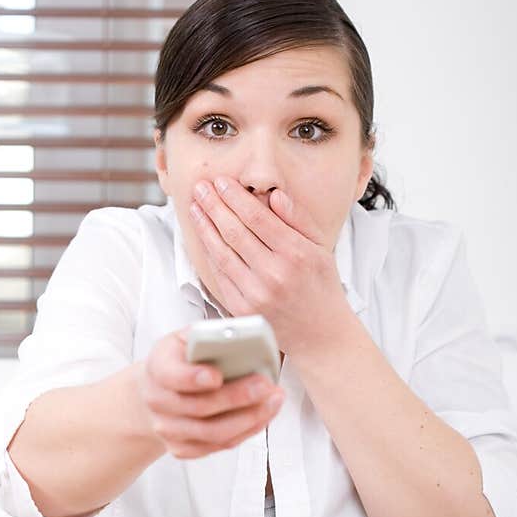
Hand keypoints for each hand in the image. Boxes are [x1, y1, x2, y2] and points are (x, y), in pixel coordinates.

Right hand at [135, 327, 283, 459]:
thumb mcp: (188, 339)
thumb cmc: (181, 361)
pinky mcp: (182, 448)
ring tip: (274, 401)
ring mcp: (168, 429)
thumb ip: (208, 337)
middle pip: (199, 407)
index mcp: (158, 368)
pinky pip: (219, 446)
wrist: (158, 392)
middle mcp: (158, 402)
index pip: (172, 376)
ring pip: (213, 432)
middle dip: (237, 397)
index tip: (216, 376)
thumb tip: (244, 336)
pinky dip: (247, 431)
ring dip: (249, 418)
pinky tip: (264, 416)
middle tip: (265, 385)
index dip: (193, 378)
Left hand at [188, 176, 351, 358]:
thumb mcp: (321, 247)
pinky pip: (220, 276)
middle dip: (214, 206)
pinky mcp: (242, 310)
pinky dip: (209, 254)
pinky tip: (203, 237)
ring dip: (205, 227)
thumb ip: (298, 219)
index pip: (257, 217)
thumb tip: (274, 195)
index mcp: (295, 253)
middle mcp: (274, 274)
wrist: (320, 334)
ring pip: (222, 253)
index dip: (235, 197)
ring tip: (195, 208)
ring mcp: (256, 294)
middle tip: (200, 187)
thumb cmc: (321, 286)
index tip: (222, 182)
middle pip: (234, 232)